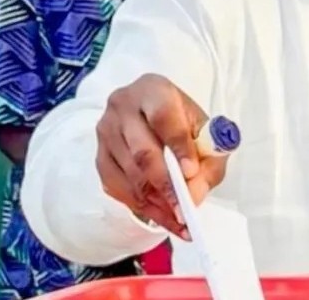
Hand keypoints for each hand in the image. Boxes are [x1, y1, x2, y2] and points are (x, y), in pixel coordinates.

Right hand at [95, 73, 228, 238]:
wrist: (154, 114)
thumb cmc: (183, 122)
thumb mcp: (205, 132)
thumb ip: (209, 160)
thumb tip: (194, 194)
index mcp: (153, 90)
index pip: (163, 117)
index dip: (178, 146)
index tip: (191, 172)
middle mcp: (123, 106)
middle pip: (142, 150)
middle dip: (165, 184)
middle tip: (184, 208)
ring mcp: (106, 132)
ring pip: (129, 174)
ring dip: (155, 202)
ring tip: (178, 219)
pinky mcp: (99, 156)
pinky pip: (117, 187)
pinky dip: (141, 206)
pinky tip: (161, 216)